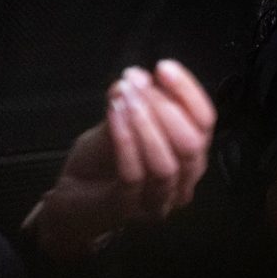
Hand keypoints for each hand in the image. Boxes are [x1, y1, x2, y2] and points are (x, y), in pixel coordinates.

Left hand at [22, 58, 216, 259]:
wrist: (70, 199)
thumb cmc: (103, 162)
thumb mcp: (119, 124)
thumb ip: (131, 105)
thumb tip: (134, 78)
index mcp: (190, 157)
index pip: (206, 123)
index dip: (189, 93)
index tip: (164, 67)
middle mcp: (183, 182)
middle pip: (192, 144)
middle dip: (166, 107)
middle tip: (137, 82)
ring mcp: (157, 201)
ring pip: (167, 164)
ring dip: (146, 123)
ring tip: (124, 96)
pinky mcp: (127, 210)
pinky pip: (134, 175)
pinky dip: (126, 141)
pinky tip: (114, 114)